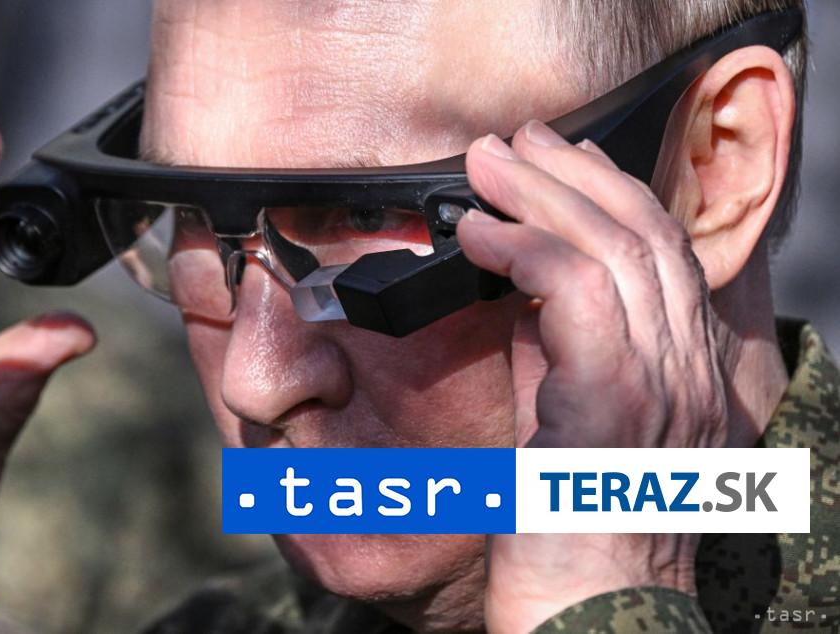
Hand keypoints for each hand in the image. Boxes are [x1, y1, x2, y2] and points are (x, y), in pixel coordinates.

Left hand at [457, 122, 727, 632]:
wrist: (589, 623)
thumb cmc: (569, 534)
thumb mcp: (572, 428)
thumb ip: (562, 359)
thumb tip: (519, 295)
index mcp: (683, 373)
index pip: (663, 253)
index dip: (608, 193)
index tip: (551, 161)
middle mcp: (689, 371)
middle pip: (644, 233)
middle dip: (573, 174)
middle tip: (511, 141)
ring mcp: (661, 386)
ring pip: (618, 249)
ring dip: (544, 195)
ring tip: (486, 166)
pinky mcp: (614, 407)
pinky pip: (579, 296)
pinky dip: (528, 251)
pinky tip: (479, 236)